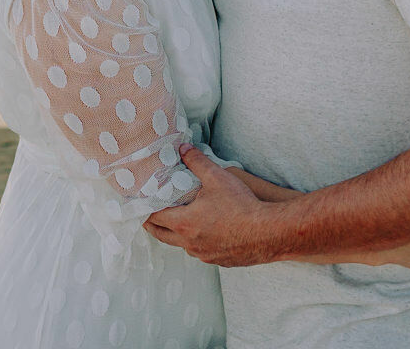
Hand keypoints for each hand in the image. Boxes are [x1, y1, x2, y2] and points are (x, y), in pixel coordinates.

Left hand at [142, 145, 279, 266]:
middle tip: (147, 215)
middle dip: (153, 224)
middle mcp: (190, 243)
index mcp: (184, 223)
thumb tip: (183, 148)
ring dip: (175, 234)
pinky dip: (196, 243)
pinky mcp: (220, 262)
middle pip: (161, 235)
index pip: (154, 217)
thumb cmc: (241, 205)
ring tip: (175, 222)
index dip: (145, 209)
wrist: (269, 233)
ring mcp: (204, 255)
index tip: (139, 203)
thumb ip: (197, 161)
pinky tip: (204, 234)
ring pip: (181, 246)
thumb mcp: (217, 177)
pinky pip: (201, 253)